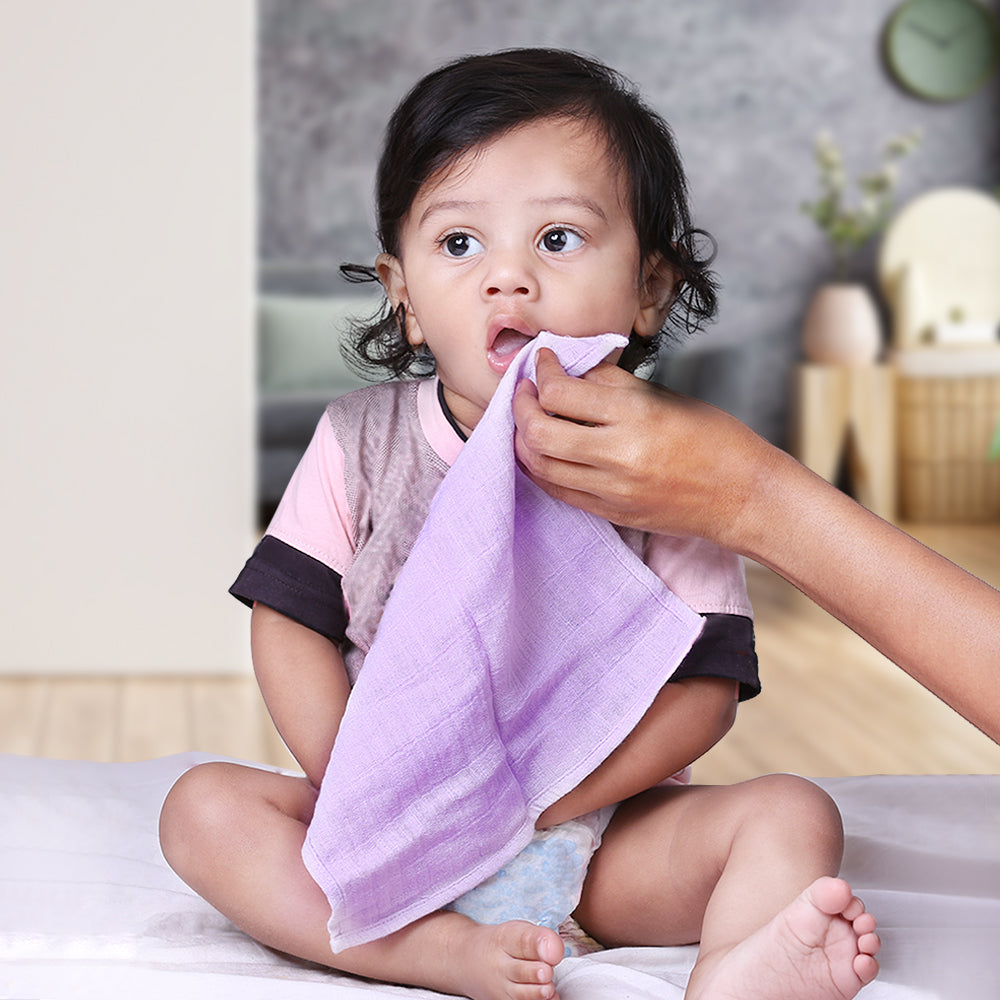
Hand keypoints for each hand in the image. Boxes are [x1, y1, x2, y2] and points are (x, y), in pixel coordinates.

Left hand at [513, 348, 778, 549]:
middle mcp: (618, 455)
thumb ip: (613, 385)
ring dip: (523, 437)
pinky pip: (556, 490)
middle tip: (526, 389)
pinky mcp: (610, 513)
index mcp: (636, 416)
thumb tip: (572, 370)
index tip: (545, 361)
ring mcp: (612, 490)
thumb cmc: (713, 438)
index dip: (543, 371)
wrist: (741, 496)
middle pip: (539, 431)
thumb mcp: (664, 398)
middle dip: (521, 405)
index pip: (561, 392)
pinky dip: (539, 467)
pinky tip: (541, 450)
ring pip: (539, 465)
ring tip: (529, 419)